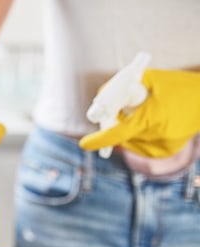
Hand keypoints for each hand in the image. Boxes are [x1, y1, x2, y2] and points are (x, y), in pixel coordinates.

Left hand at [80, 69, 199, 157]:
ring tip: (146, 110)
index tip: (84, 144)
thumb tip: (103, 95)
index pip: (118, 133)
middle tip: (107, 113)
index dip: (100, 140)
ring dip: (127, 126)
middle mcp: (156, 136)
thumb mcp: (152, 78)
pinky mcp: (165, 150)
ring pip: (129, 139)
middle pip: (121, 134)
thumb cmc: (179, 86)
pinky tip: (152, 120)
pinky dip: (138, 133)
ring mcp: (162, 146)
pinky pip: (140, 143)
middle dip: (114, 123)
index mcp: (151, 118)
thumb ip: (125, 86)